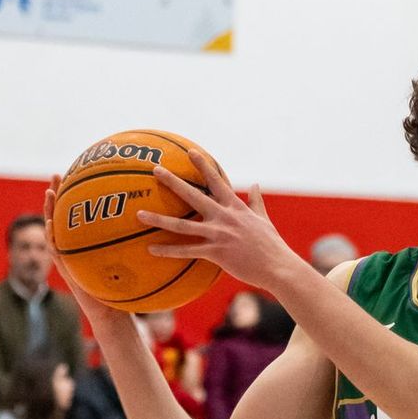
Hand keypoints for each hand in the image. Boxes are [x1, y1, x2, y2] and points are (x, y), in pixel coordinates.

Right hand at [43, 180, 133, 335]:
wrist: (112, 313)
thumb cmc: (125, 289)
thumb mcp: (133, 261)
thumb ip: (139, 242)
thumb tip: (163, 221)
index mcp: (89, 241)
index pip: (81, 213)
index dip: (78, 194)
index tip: (80, 172)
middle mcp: (76, 246)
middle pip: (64, 215)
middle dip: (60, 194)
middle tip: (58, 174)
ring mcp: (68, 257)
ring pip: (54, 229)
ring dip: (49, 211)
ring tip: (49, 192)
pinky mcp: (66, 270)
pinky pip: (56, 250)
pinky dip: (51, 236)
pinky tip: (49, 222)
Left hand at [142, 149, 292, 294]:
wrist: (278, 267)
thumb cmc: (271, 245)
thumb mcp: (264, 219)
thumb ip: (257, 201)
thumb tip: (256, 184)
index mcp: (235, 207)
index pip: (216, 180)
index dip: (203, 165)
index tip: (190, 151)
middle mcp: (224, 216)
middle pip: (192, 195)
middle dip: (172, 181)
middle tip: (155, 169)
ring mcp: (218, 234)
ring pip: (182, 225)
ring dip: (158, 219)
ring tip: (139, 214)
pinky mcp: (216, 252)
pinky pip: (186, 251)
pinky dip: (168, 250)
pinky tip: (151, 249)